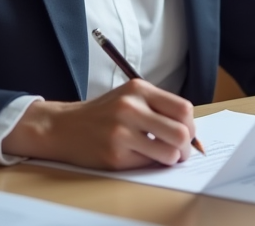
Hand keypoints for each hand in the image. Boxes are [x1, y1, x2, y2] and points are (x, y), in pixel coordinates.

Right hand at [2, 78, 196, 168]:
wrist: (63, 126)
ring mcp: (122, 132)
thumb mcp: (129, 97)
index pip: (183, 108)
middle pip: (182, 132)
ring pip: (169, 153)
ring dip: (172, 159)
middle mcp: (131, 108)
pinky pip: (148, 164)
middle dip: (187, 147)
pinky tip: (142, 157)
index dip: (192, 125)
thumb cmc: (102, 114)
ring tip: (165, 156)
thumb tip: (190, 129)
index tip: (188, 133)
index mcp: (139, 89)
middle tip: (181, 151)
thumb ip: (157, 106)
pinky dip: (151, 164)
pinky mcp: (115, 155)